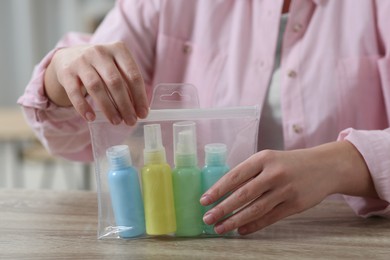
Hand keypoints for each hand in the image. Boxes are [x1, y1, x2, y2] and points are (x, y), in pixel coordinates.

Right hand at [44, 42, 148, 124]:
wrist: (69, 56)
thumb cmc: (101, 67)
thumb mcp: (117, 67)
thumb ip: (128, 83)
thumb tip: (139, 109)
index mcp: (118, 49)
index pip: (133, 75)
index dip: (139, 96)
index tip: (143, 114)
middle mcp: (100, 52)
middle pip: (115, 82)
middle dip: (125, 105)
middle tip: (130, 121)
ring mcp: (81, 60)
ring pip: (96, 87)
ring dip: (108, 108)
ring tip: (116, 121)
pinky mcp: (66, 72)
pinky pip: (75, 93)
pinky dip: (83, 107)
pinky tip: (91, 118)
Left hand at [200, 141, 376, 234]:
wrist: (325, 166)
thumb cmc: (289, 163)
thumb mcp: (269, 159)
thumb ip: (250, 173)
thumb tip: (223, 192)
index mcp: (263, 158)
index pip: (235, 176)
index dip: (218, 190)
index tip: (204, 200)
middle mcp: (274, 173)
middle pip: (243, 194)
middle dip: (223, 209)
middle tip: (207, 219)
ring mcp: (286, 190)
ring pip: (255, 209)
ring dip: (235, 221)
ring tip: (220, 228)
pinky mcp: (296, 204)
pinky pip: (270, 218)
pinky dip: (253, 226)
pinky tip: (241, 230)